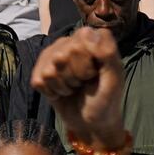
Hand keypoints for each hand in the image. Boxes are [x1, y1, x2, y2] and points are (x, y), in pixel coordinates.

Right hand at [31, 28, 130, 153]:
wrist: (91, 122)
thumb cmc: (105, 99)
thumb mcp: (114, 79)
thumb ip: (108, 53)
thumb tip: (87, 32)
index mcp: (91, 39)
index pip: (81, 39)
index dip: (88, 63)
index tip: (96, 73)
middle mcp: (70, 41)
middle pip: (63, 55)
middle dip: (75, 76)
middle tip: (83, 83)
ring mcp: (53, 54)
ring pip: (50, 68)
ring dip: (64, 86)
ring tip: (74, 88)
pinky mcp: (40, 71)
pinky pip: (39, 80)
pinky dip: (52, 92)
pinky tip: (61, 92)